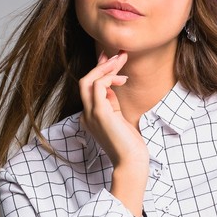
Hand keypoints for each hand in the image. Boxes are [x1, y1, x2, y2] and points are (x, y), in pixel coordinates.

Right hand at [79, 50, 148, 170]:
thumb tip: (112, 87)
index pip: (89, 89)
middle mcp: (87, 115)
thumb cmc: (129, 145)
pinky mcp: (100, 114)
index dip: (99, 71)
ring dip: (106, 68)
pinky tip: (123, 79)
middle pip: (85, 81)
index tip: (110, 59)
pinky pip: (99, 87)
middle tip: (118, 54)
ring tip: (121, 60)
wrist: (131, 162)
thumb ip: (112, 104)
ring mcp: (91, 114)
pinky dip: (110, 78)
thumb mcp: (120, 120)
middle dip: (101, 65)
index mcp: (90, 117)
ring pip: (88, 81)